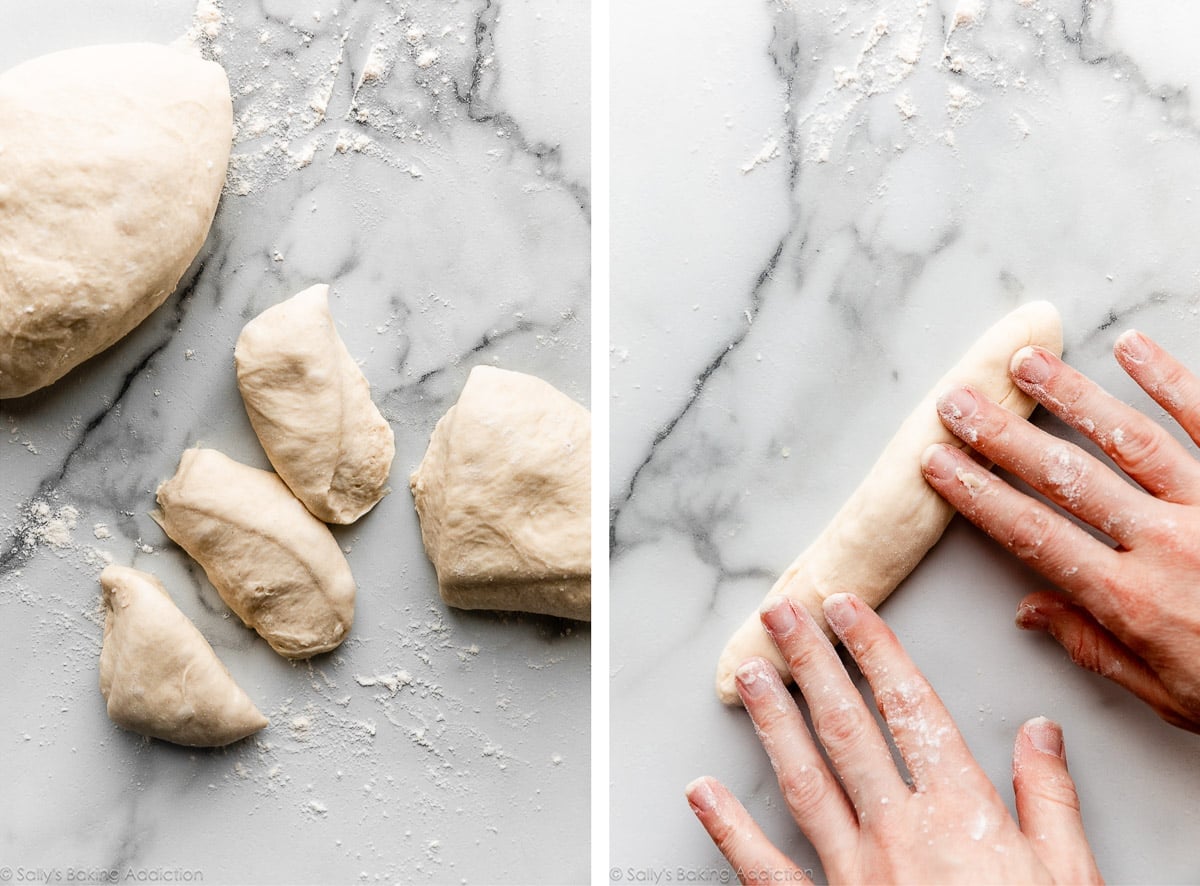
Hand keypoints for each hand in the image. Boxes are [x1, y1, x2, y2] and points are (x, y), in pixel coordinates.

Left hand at [687, 595, 1100, 883]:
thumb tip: (1039, 731)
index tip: (846, 609)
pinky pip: (767, 872)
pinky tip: (701, 793)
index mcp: (961, 816)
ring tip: (749, 674)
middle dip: (812, 665)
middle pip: (847, 730)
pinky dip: (730, 831)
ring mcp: (856, 875)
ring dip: (773, 723)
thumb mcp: (1070, 877)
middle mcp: (900, 834)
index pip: (911, 711)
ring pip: (806, 782)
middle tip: (781, 615)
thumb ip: (1050, 800)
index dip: (875, 652)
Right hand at [923, 330, 1199, 731]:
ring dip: (1070, 397)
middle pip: (1065, 478)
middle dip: (1002, 439)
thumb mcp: (1169, 696)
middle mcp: (1165, 544)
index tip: (938, 465)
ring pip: (1128, 439)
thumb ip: (1094, 646)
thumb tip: (1027, 609)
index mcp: (1133, 599)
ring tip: (1024, 364)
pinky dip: (1170, 380)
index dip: (978, 496)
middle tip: (958, 405)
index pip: (1033, 536)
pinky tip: (1130, 348)